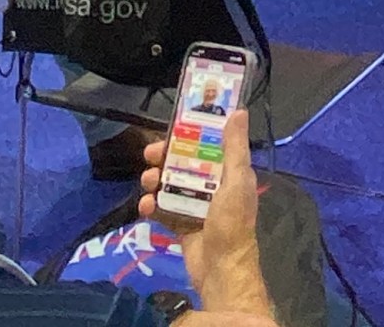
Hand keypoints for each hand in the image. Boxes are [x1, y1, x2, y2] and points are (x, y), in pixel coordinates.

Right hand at [142, 109, 263, 302]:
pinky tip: (145, 206)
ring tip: (147, 182)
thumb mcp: (235, 182)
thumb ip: (234, 149)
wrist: (219, 271)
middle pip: (185, 163)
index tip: (173, 126)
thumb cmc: (231, 224)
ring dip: (155, 180)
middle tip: (150, 155)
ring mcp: (195, 206)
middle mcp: (213, 186)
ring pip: (170, 184)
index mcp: (229, 173)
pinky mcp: (181, 223)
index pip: (209, 145)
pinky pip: (162, 209)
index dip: (192, 133)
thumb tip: (239, 111)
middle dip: (166, 157)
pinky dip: (151, 206)